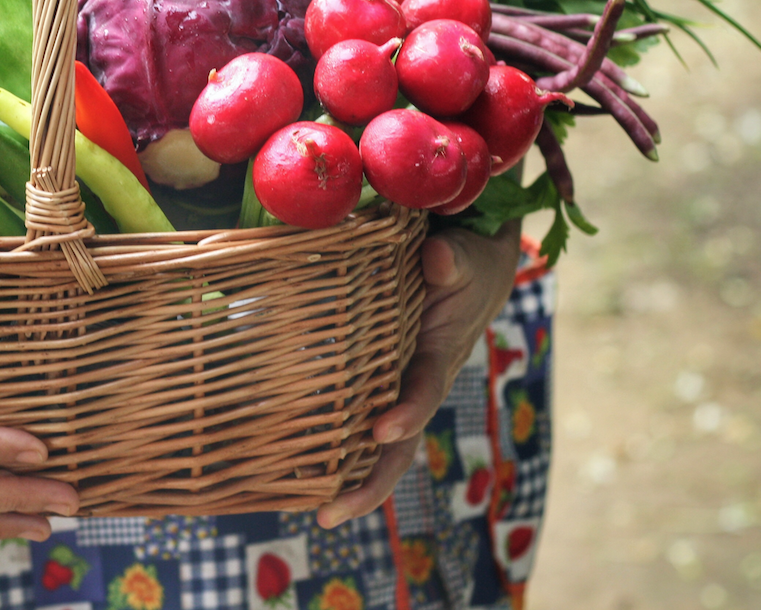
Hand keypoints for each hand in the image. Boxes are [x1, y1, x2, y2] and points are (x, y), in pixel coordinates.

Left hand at [316, 222, 519, 527]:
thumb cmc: (466, 264)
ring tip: (313, 513)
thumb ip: (454, 261)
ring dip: (347, 480)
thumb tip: (438, 257)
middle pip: (398, 445)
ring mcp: (398, 390)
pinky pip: (356, 421)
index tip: (381, 430)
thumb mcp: (467, 258)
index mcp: (440, 355)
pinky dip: (334, 450)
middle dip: (370, 484)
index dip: (406, 411)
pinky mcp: (378, 384)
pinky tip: (298, 474)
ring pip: (376, 447)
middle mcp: (418, 383)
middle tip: (330, 514)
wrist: (471, 270)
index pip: (423, 389)